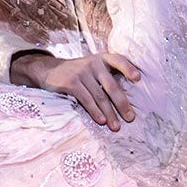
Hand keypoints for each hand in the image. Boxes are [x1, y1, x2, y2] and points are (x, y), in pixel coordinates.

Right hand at [10, 52, 141, 131]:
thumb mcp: (92, 67)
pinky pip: (86, 99)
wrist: (48, 70)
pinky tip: (100, 120)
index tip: (138, 78)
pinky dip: (94, 111)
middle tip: (130, 118)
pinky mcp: (71, 82)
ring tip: (116, 126)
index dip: (128, 68)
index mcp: (102, 59)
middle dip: (122, 104)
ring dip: (109, 113)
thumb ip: (106, 76)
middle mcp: (93, 63)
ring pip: (99, 96)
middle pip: (111, 86)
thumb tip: (125, 100)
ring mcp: (81, 72)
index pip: (118, 60)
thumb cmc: (77, 73)